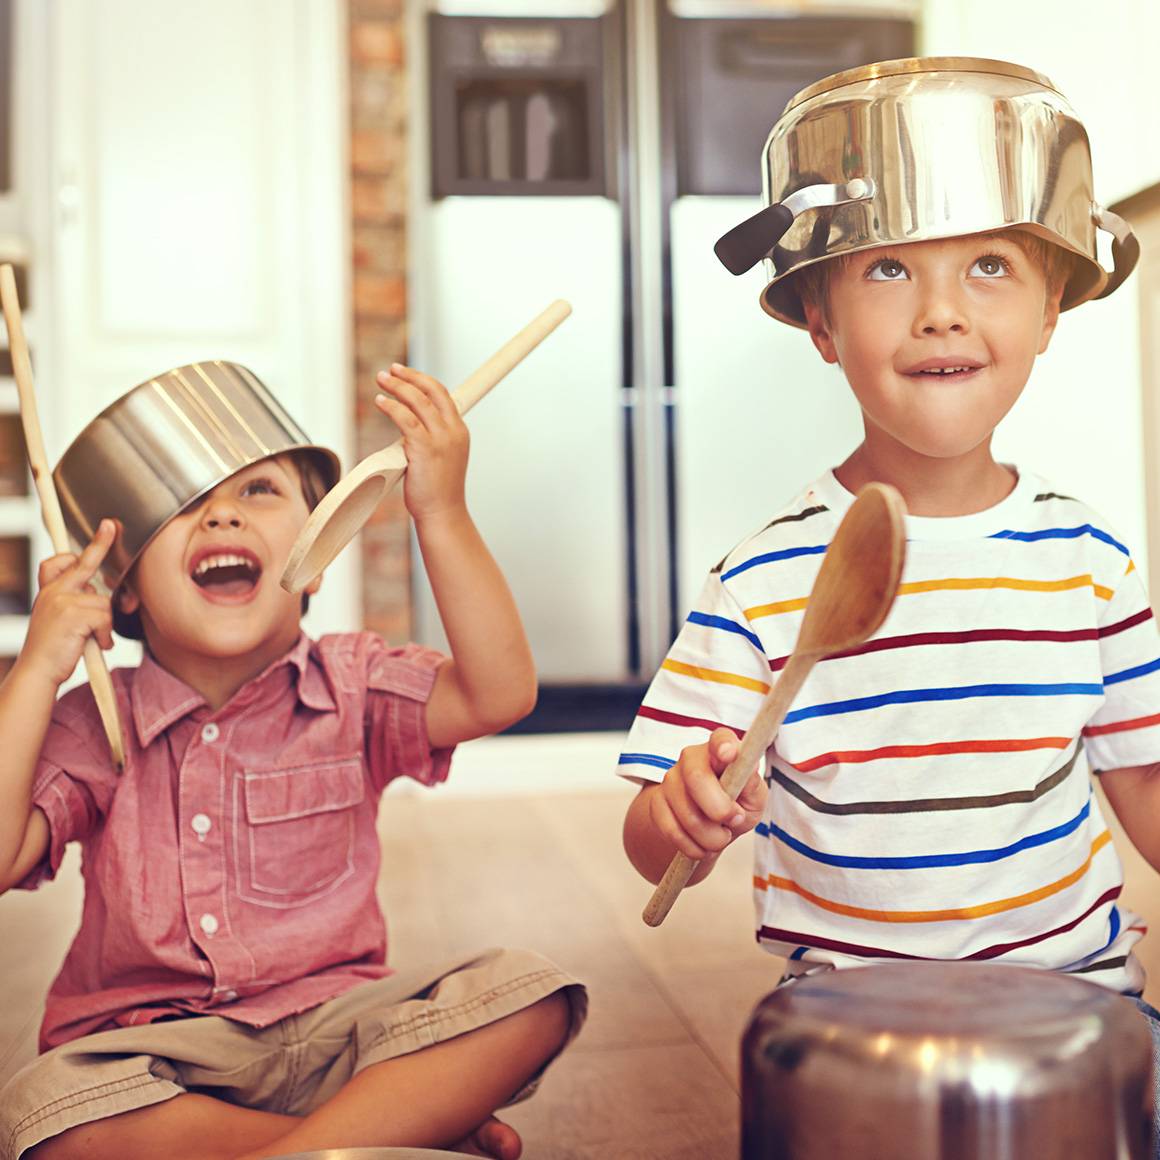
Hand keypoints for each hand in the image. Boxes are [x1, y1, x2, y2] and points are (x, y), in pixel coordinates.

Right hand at [19, 520, 116, 687]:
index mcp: (50, 591)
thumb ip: (74, 603)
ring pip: (103, 603)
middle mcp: (54, 591)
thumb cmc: (53, 649)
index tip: (105, 526)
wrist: (38, 672)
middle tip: (111, 525)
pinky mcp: (73, 615)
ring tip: (89, 639)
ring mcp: (62, 601)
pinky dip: (105, 635)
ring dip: (103, 625)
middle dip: (100, 544)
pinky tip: (95, 644)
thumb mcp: (59, 620)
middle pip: (83, 564)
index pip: (59, 561)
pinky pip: (104, 619)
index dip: (84, 547)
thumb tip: (100, 593)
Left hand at [374, 363, 468, 522]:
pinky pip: (406, 419)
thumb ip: (430, 438)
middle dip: (410, 376)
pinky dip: (392, 406)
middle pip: (432, 391)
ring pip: (418, 401)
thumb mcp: (441, 458)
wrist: (443, 513)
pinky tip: (380, 401)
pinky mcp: (425, 448)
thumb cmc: (438, 490)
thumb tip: (407, 425)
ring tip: (382, 379)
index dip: (423, 381)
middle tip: (391, 370)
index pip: (443, 395)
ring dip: (398, 386)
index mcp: (459, 431)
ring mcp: (441, 439)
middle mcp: (453, 431)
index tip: (406, 373)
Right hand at [650, 727, 767, 859]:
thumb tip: (749, 773)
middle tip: (734, 822)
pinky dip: (692, 847)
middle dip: (719, 809)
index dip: (724, 744)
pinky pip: (672, 830)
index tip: (730, 754)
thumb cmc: (736, 806)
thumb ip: (753, 786)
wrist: (706, 828)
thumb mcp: (753, 798)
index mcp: (720, 750)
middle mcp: (691, 758)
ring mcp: (670, 780)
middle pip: (697, 778)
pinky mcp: (656, 803)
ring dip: (711, 837)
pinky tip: (702, 847)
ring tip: (720, 838)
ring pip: (687, 813)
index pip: (720, 739)